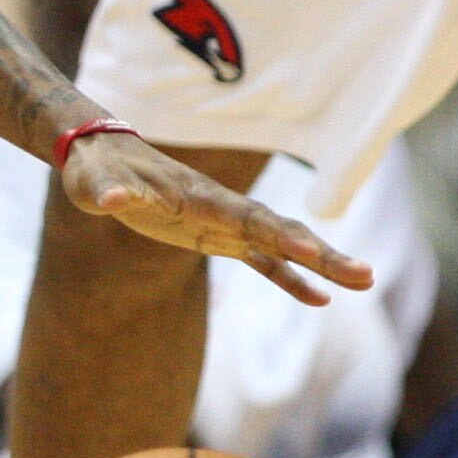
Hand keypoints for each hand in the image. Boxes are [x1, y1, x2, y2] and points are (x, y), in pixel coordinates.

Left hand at [60, 133, 375, 306]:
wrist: (100, 158)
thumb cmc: (94, 171)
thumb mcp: (93, 183)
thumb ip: (107, 191)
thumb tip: (110, 198)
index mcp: (196, 197)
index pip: (245, 217)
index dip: (277, 234)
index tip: (311, 250)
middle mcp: (219, 208)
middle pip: (278, 230)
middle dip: (319, 252)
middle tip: (365, 275)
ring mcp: (222, 222)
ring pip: (281, 245)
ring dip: (319, 264)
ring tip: (364, 283)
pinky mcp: (216, 237)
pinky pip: (261, 262)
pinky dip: (289, 279)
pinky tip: (319, 299)